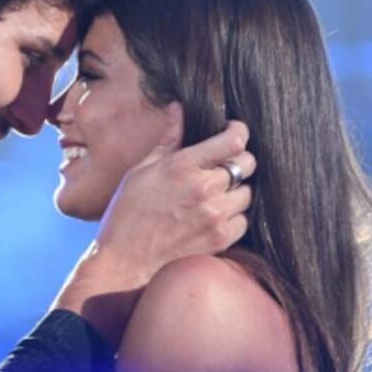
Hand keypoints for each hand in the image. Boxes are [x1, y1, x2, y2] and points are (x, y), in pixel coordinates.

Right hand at [95, 119, 255, 277]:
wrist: (124, 263)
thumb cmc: (127, 214)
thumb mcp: (141, 170)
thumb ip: (167, 139)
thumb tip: (177, 108)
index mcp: (183, 166)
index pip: (233, 140)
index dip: (238, 132)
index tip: (233, 133)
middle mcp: (203, 189)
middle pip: (247, 164)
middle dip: (238, 162)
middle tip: (222, 167)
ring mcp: (214, 216)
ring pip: (247, 194)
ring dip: (235, 192)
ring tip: (213, 196)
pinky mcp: (220, 240)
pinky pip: (243, 221)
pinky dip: (233, 218)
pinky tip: (212, 218)